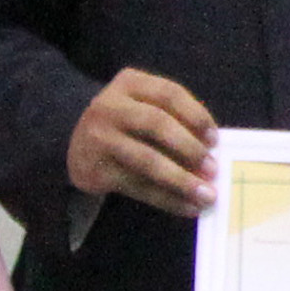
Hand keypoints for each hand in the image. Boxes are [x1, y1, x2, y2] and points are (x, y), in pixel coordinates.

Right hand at [66, 67, 220, 214]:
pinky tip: (187, 207)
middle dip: (189, 147)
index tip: (214, 140)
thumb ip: (173, 120)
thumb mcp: (142, 107)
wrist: (74, 145)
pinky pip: (138, 186)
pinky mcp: (96, 170)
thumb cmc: (124, 125)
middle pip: (157, 123)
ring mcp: (100, 138)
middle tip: (213, 169)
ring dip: (181, 179)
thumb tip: (211, 153)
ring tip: (206, 194)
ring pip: (147, 160)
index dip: (196, 115)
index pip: (169, 93)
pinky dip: (167, 199)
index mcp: (129, 83)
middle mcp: (110, 106)